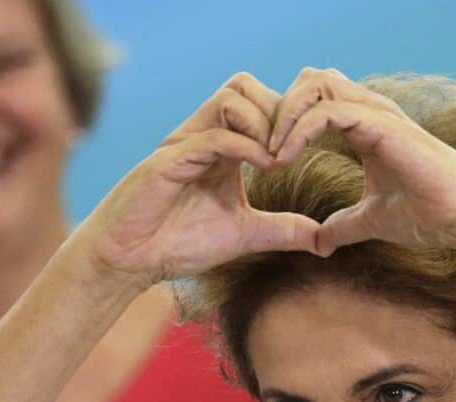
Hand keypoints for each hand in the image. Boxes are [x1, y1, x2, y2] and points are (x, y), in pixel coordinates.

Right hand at [78, 73, 321, 283]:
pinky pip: (213, 137)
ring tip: (279, 160)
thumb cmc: (178, 243)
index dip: (288, 120)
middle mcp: (203, 136)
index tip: (309, 151)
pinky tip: (267, 168)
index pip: (259, 103)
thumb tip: (324, 241)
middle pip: (246, 86)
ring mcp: (185, 143)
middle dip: (279, 112)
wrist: (130, 261)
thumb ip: (282, 230)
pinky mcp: (168, 160)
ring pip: (231, 98)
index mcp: (222, 147)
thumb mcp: (244, 235)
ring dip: (264, 124)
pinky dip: (245, 147)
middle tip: (295, 149)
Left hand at [268, 68, 455, 259]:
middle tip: (263, 150)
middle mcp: (369, 112)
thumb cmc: (429, 214)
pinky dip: (298, 131)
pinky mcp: (381, 124)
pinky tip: (286, 158)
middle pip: (309, 81)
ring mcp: (376, 113)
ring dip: (284, 115)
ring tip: (271, 153)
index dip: (285, 123)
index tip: (266, 159)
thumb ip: (344, 224)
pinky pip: (326, 111)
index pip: (314, 101)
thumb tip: (320, 242)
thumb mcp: (372, 220)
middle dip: (279, 110)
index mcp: (365, 127)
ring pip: (315, 84)